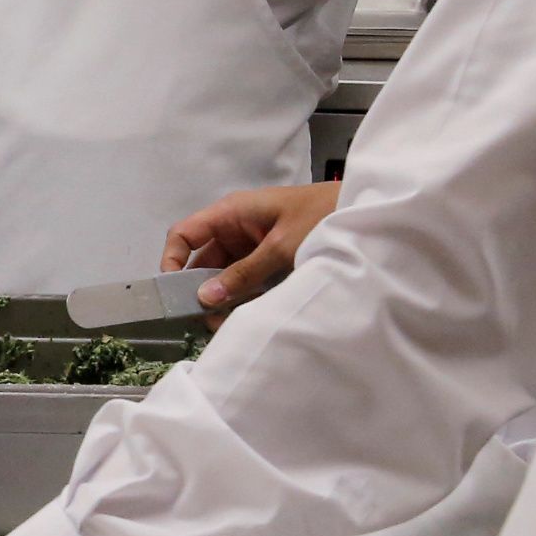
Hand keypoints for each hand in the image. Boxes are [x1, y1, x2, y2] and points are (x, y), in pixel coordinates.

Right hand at [160, 182, 340, 316]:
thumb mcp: (280, 247)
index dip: (171, 260)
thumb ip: (243, 274)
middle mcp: (236, 229)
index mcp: (231, 213)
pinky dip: (241, 298)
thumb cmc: (320, 217)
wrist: (363, 212)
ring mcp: (252, 245)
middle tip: (204, 320)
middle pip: (203, 261)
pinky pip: (245, 281)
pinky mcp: (268, 261)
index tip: (172, 292)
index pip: (184, 234)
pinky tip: (242, 317)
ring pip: (224, 275)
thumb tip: (205, 298)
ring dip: (222, 298)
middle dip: (200, 289)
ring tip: (223, 324)